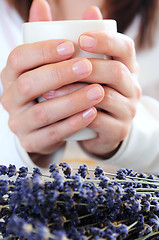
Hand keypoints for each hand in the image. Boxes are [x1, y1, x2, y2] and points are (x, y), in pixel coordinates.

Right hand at [0, 1, 104, 164]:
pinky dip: (73, 123)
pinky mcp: (30, 141)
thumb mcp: (42, 63)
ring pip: (42, 112)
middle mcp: (9, 99)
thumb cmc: (46, 87)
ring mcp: (18, 123)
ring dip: (72, 101)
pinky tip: (92, 113)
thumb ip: (43, 35)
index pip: (19, 58)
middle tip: (87, 66)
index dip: (43, 51)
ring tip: (98, 91)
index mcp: (10, 76)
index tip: (70, 45)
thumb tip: (41, 2)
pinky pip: (52, 134)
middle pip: (29, 85)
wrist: (42, 123)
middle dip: (59, 74)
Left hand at [43, 7, 140, 158]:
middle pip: (117, 71)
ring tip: (49, 91)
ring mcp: (127, 110)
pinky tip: (61, 112)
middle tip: (62, 66)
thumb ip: (80, 40)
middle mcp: (132, 87)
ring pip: (106, 97)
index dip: (106, 41)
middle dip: (89, 67)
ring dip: (76, 92)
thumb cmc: (88, 92)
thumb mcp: (88, 68)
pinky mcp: (118, 130)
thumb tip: (80, 8)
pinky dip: (79, 115)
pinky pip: (99, 121)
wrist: (98, 127)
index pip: (125, 48)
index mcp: (126, 68)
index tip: (81, 38)